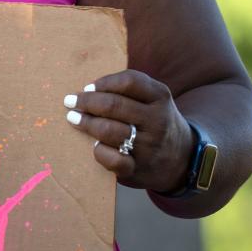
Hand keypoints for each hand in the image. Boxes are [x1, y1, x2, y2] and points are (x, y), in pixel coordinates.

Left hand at [62, 70, 194, 193]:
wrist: (182, 159)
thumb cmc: (155, 122)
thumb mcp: (154, 99)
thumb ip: (130, 89)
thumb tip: (88, 89)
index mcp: (160, 97)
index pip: (130, 81)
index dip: (104, 83)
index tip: (87, 87)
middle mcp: (157, 121)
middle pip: (114, 105)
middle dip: (87, 102)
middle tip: (70, 102)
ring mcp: (148, 146)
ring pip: (109, 130)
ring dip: (86, 123)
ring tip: (74, 119)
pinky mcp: (138, 169)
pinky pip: (112, 159)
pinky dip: (99, 151)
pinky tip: (95, 145)